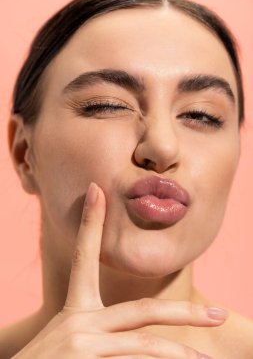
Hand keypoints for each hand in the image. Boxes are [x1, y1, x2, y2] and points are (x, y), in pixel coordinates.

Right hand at [13, 182, 224, 358]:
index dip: (90, 222)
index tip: (97, 190)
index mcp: (74, 308)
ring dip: (177, 353)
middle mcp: (77, 321)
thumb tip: (136, 333)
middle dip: (182, 312)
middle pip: (141, 310)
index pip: (83, 256)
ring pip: (144, 347)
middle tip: (219, 316)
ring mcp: (81, 345)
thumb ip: (97, 327)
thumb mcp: (70, 338)